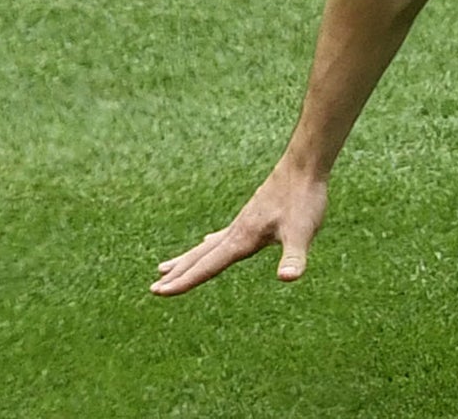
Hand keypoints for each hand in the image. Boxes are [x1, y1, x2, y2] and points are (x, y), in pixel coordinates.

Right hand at [150, 163, 327, 295]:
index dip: (184, 281)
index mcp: (242, 240)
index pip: (208, 266)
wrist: (304, 165)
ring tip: (164, 267)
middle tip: (153, 288)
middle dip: (178, 273)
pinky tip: (208, 241)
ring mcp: (242, 222)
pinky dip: (210, 243)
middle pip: (200, 257)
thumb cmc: (304, 199)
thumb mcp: (303, 232)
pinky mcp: (251, 214)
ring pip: (207, 245)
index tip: (159, 292)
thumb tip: (288, 278)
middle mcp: (236, 231)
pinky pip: (222, 234)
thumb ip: (294, 257)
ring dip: (187, 259)